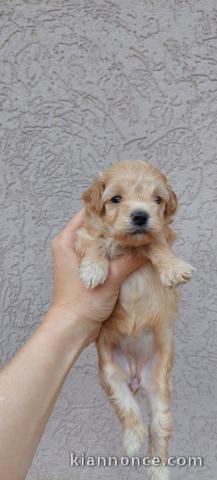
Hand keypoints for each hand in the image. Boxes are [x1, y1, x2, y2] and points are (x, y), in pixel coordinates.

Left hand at [50, 209, 147, 345]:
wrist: (73, 329)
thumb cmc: (82, 304)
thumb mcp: (110, 279)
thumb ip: (130, 261)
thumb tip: (151, 246)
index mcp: (67, 241)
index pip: (88, 213)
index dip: (108, 208)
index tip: (127, 206)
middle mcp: (70, 246)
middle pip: (96, 226)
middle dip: (116, 223)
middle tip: (137, 219)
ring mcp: (78, 258)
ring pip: (101, 240)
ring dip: (117, 238)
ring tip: (138, 232)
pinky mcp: (87, 269)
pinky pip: (102, 253)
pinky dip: (115, 252)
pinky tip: (132, 250)